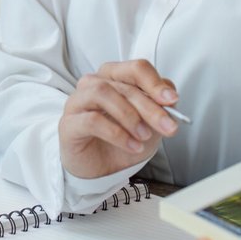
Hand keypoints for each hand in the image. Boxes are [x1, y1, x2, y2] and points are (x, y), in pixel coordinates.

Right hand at [59, 59, 182, 179]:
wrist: (102, 170)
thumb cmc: (122, 141)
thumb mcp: (150, 124)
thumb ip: (160, 107)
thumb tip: (170, 97)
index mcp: (114, 78)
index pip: (135, 68)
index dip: (155, 82)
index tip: (172, 100)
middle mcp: (93, 84)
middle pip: (123, 84)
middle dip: (149, 106)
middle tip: (167, 126)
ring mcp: (77, 102)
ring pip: (102, 92)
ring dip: (129, 116)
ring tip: (144, 136)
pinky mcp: (68, 123)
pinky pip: (92, 120)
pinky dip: (117, 133)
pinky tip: (132, 145)